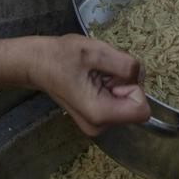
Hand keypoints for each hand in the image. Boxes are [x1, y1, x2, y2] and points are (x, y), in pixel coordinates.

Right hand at [28, 34, 150, 135]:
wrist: (36, 63)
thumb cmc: (60, 56)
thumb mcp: (95, 51)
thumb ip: (124, 64)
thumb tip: (140, 74)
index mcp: (100, 113)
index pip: (142, 109)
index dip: (133, 86)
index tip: (111, 75)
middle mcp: (100, 126)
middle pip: (134, 104)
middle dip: (123, 83)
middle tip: (98, 70)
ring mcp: (96, 124)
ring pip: (126, 101)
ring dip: (115, 83)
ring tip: (93, 73)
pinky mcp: (95, 118)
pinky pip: (116, 102)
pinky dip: (109, 87)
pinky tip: (91, 79)